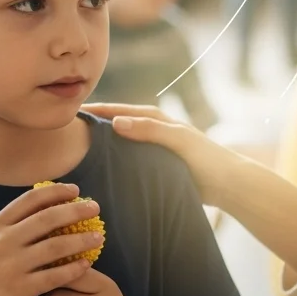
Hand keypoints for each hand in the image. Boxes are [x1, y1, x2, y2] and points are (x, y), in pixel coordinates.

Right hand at [0, 183, 103, 295]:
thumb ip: (14, 225)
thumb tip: (51, 206)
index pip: (30, 199)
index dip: (56, 192)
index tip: (76, 190)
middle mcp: (3, 242)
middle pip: (47, 219)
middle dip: (75, 210)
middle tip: (96, 208)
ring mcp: (11, 266)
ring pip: (55, 247)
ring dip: (80, 240)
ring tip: (97, 237)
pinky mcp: (19, 289)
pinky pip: (54, 276)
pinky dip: (73, 269)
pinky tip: (86, 264)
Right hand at [86, 104, 238, 207]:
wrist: (228, 184)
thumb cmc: (206, 158)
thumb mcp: (178, 140)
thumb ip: (149, 130)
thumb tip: (116, 122)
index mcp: (159, 120)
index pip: (121, 111)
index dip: (99, 111)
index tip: (74, 112)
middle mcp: (155, 132)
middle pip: (120, 126)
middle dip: (97, 125)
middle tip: (69, 130)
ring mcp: (156, 150)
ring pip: (124, 144)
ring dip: (105, 145)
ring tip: (78, 151)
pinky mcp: (158, 168)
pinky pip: (131, 161)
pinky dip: (117, 163)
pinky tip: (103, 173)